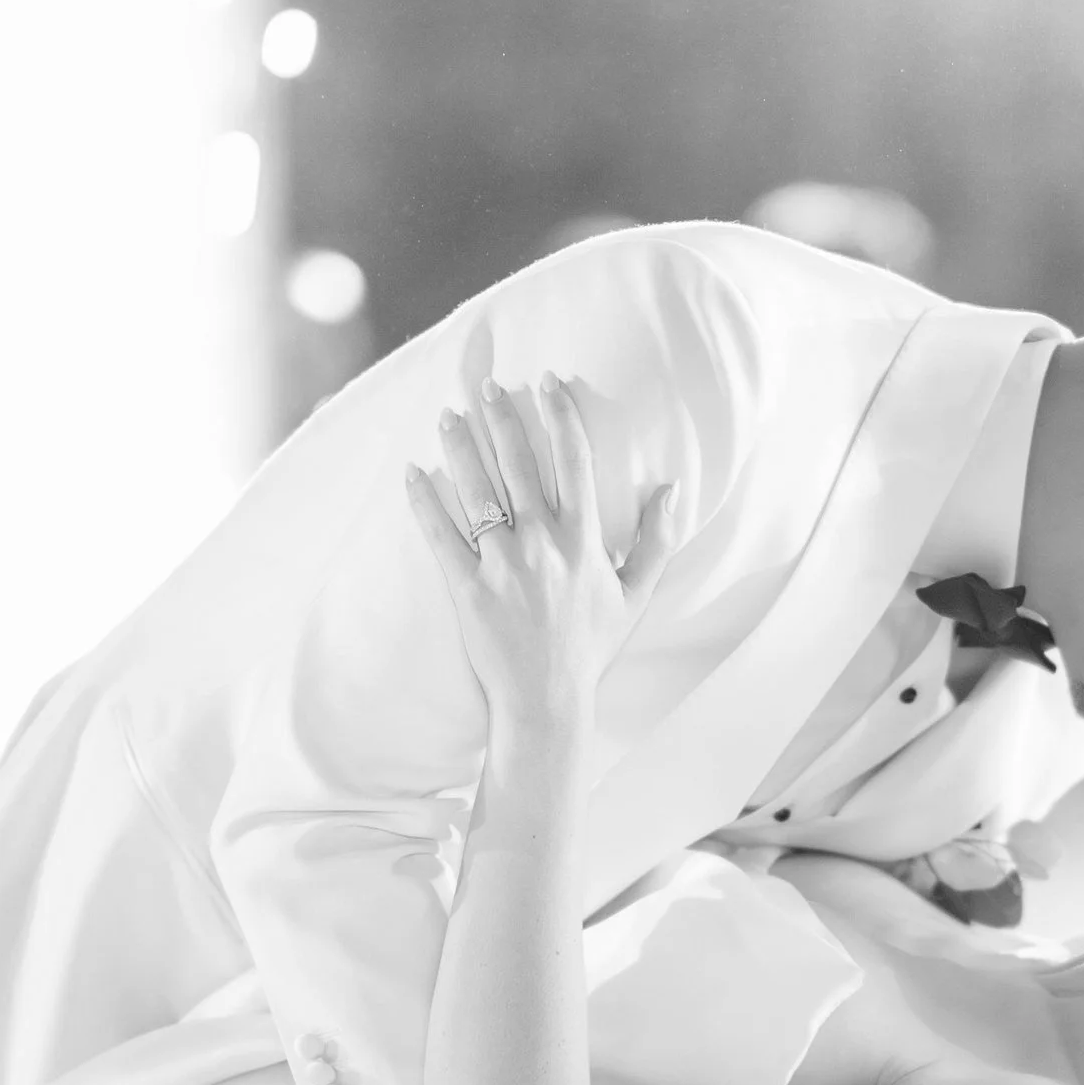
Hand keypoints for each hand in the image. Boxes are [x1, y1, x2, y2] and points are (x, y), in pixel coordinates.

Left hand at [407, 375, 674, 741]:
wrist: (547, 701)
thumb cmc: (590, 650)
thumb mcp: (634, 596)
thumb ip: (657, 541)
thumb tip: (671, 491)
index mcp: (584, 542)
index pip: (575, 461)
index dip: (560, 415)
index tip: (547, 383)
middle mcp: (544, 545)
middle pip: (521, 464)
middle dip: (501, 418)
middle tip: (484, 387)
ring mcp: (504, 565)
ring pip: (479, 490)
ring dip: (461, 447)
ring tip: (447, 415)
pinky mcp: (468, 588)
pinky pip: (441, 536)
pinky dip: (424, 502)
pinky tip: (412, 473)